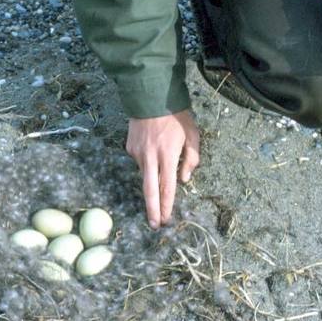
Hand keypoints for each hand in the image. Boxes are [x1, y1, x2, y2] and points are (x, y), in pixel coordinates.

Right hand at [125, 110, 199, 228]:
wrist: (150, 95)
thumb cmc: (176, 115)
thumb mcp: (192, 134)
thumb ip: (191, 159)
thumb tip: (183, 180)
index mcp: (167, 154)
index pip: (167, 187)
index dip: (167, 205)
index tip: (165, 219)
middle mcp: (150, 156)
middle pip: (149, 190)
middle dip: (152, 210)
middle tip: (154, 225)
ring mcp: (137, 152)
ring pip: (146, 174)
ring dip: (153, 177)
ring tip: (160, 162)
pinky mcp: (129, 147)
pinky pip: (140, 160)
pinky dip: (148, 161)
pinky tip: (152, 149)